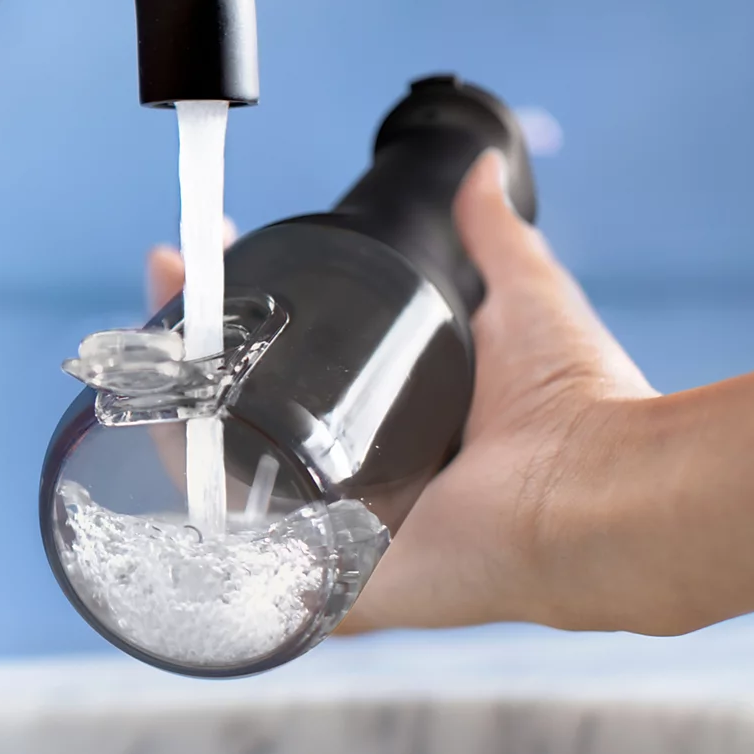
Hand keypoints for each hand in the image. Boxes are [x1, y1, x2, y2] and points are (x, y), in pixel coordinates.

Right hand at [145, 151, 753, 635]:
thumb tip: (487, 173)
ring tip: (149, 327)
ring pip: (222, 473)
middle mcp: (356, 491)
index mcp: (396, 438)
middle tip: (169, 279)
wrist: (605, 494)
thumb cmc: (583, 413)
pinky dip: (186, 481)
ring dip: (174, 398)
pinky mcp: (326, 580)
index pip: (296, 372)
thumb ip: (499, 240)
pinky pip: (233, 541)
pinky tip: (155, 415)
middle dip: (192, 346)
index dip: (249, 312)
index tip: (218, 252)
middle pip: (244, 419)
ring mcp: (334, 539)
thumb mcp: (525, 300)